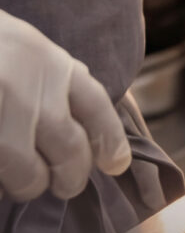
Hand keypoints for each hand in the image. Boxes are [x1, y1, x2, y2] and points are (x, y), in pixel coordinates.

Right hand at [0, 9, 131, 202]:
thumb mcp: (25, 46)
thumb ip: (54, 77)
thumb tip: (86, 119)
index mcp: (49, 62)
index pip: (96, 108)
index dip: (110, 141)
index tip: (116, 165)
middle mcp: (29, 88)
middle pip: (70, 150)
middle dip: (71, 177)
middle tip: (65, 186)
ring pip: (27, 174)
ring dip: (27, 186)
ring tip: (21, 185)